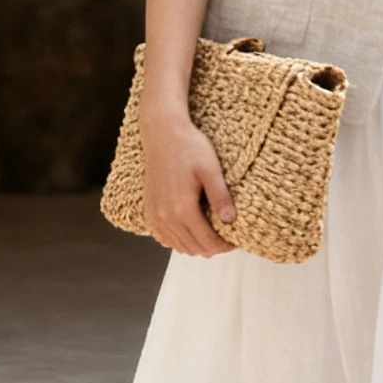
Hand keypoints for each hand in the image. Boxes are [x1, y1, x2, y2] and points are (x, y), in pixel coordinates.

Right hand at [140, 106, 236, 255]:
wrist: (162, 134)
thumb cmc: (189, 147)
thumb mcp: (211, 170)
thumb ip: (220, 196)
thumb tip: (231, 220)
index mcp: (182, 208)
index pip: (208, 241)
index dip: (224, 245)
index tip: (234, 240)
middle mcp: (165, 217)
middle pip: (194, 247)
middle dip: (213, 247)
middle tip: (225, 238)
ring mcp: (154, 216)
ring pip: (179, 246)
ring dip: (197, 245)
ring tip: (211, 234)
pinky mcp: (148, 212)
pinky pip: (164, 239)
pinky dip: (179, 241)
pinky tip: (190, 231)